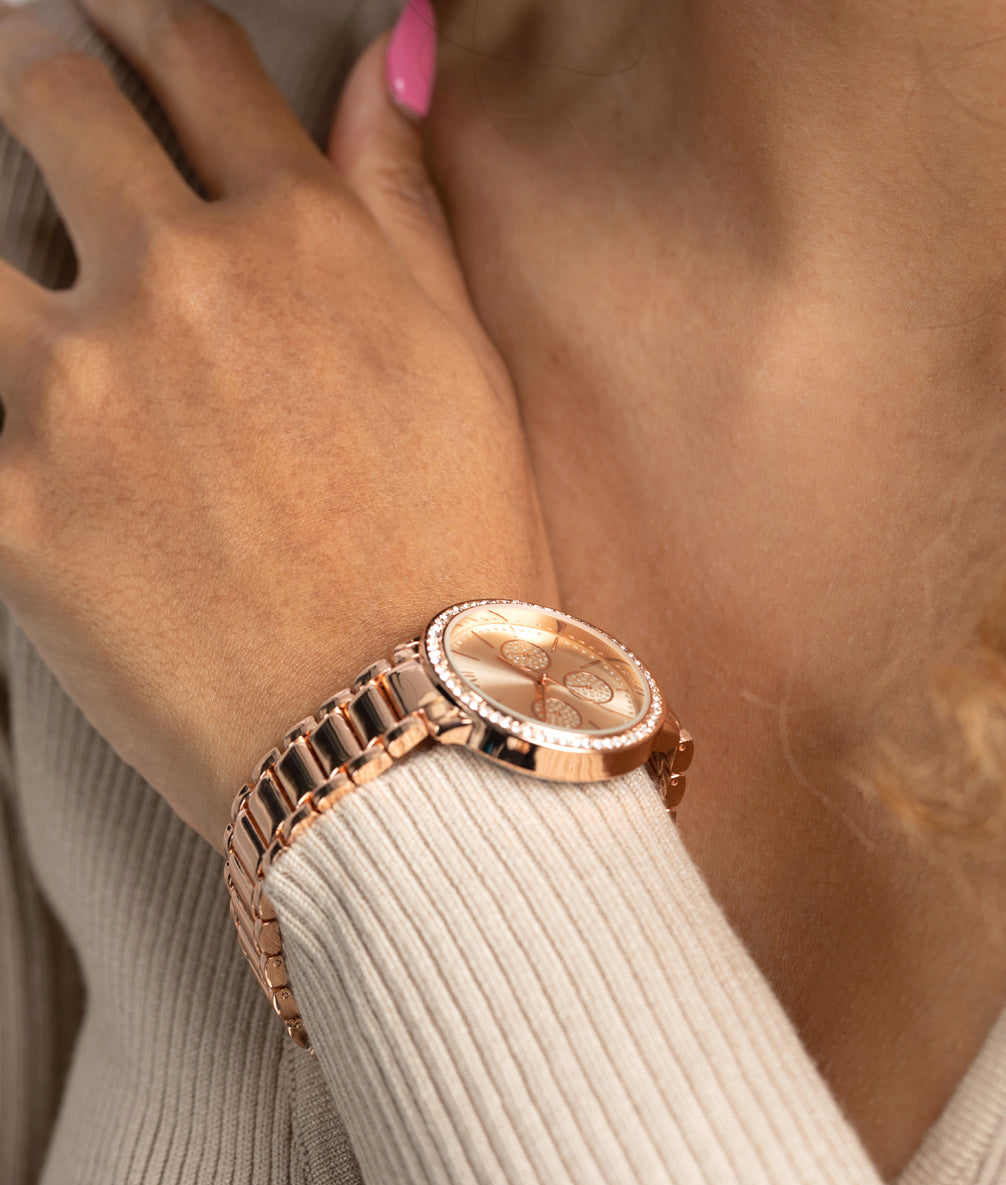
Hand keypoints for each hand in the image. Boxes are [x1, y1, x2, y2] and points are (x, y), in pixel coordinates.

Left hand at [0, 0, 556, 847]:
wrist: (402, 738)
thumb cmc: (456, 562)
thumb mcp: (463, 367)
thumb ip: (402, 204)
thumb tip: (382, 64)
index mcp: (302, 241)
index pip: (193, 59)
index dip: (149, 26)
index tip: (125, 29)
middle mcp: (181, 282)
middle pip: (55, 101)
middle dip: (52, 95)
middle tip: (55, 126)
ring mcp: (77, 390)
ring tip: (43, 305)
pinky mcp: (8, 504)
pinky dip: (0, 394)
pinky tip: (40, 422)